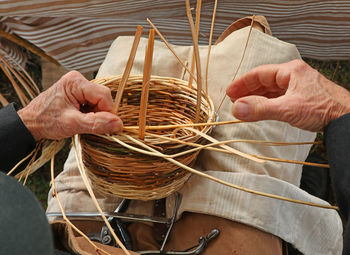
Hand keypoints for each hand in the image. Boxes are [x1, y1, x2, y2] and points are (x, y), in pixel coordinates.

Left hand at [18, 71, 122, 140]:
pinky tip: (80, 118)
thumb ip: (97, 123)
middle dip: (100, 113)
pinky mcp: (78, 92)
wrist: (31, 123)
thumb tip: (119, 124)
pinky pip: (93, 102)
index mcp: (76, 82)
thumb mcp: (73, 124)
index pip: (104, 95)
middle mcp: (78, 80)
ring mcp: (78, 85)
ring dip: (95, 114)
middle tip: (86, 124)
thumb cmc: (46, 121)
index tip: (102, 126)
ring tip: (81, 121)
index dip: (107, 112)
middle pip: (103, 97)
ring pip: (99, 101)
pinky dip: (91, 113)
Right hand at [226, 60, 349, 130]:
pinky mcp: (302, 97)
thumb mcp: (288, 109)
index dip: (242, 83)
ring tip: (244, 105)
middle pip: (264, 80)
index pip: (259, 73)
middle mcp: (293, 76)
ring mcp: (298, 86)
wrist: (347, 118)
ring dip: (257, 97)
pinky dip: (267, 102)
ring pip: (271, 89)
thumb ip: (260, 109)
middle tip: (234, 100)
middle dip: (248, 90)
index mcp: (290, 71)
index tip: (230, 92)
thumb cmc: (323, 109)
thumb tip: (237, 108)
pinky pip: (279, 97)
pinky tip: (261, 108)